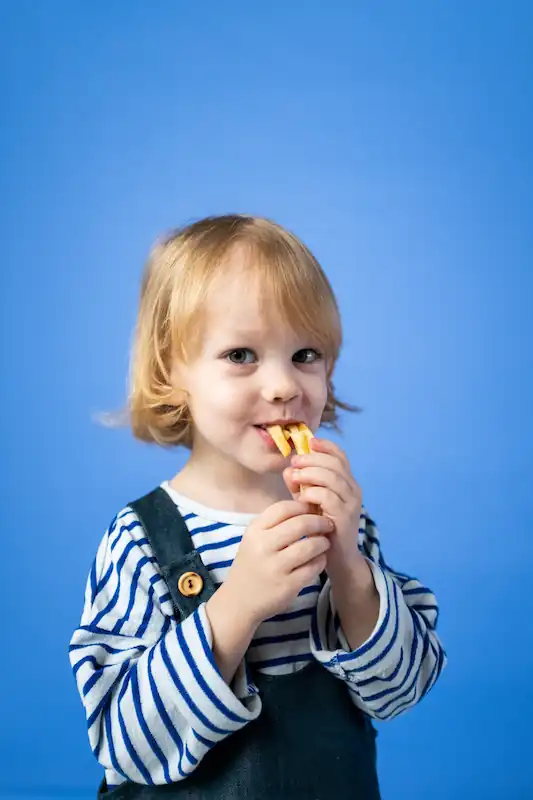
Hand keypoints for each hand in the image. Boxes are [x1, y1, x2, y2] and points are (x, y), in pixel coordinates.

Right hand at [225, 500, 333, 625]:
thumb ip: (274, 524)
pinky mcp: (287, 585)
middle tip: (328, 524)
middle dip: (319, 522)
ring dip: (322, 542)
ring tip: (325, 543)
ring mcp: (275, 567)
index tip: (313, 509)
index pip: (283, 508)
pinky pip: (313, 567)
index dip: (303, 506)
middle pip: (300, 524)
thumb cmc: (251, 564)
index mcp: (254, 531)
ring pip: (310, 545)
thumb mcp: (254, 539)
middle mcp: (263, 547)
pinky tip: (320, 559)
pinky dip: (321, 561)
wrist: (238, 601)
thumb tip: (306, 506)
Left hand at [283, 438, 363, 570]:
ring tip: (295, 477)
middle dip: (312, 459)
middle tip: (295, 461)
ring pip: (333, 478)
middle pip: (335, 463)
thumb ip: (299, 485)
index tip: (309, 442)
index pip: (340, 456)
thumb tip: (288, 468)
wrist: (336, 557)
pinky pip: (329, 497)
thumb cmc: (321, 526)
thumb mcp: (308, 501)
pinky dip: (313, 492)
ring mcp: (351, 503)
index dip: (326, 446)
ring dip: (311, 473)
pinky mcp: (345, 517)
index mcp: (347, 482)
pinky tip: (302, 496)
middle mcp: (353, 490)